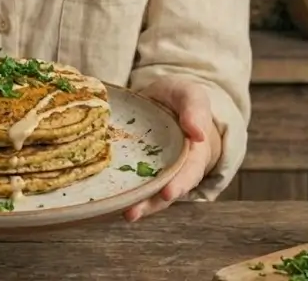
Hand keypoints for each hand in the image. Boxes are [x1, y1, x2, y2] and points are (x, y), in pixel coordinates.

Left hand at [123, 77, 220, 221]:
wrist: (161, 97)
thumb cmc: (179, 97)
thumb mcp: (190, 94)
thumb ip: (195, 109)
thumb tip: (198, 134)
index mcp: (194, 151)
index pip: (189, 171)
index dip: (180, 184)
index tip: (168, 194)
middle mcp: (176, 167)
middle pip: (166, 189)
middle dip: (151, 203)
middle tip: (134, 212)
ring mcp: (156, 169)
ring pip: (149, 192)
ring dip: (137, 204)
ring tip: (123, 213)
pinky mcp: (136, 167)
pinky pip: (132, 182)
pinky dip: (124, 192)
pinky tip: (110, 200)